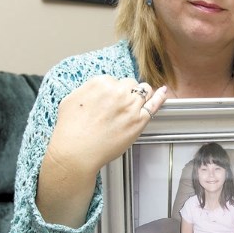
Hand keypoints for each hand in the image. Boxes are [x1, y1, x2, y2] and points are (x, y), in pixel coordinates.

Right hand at [47, 76, 166, 176]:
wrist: (76, 152)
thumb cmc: (70, 130)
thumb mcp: (70, 100)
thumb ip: (86, 90)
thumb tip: (95, 88)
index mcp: (100, 83)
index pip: (113, 80)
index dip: (112, 91)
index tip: (109, 100)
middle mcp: (117, 92)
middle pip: (130, 84)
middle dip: (126, 92)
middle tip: (119, 106)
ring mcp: (130, 106)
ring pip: (144, 91)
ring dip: (141, 95)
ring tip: (138, 101)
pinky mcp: (139, 120)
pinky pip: (154, 104)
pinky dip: (160, 97)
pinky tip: (163, 92)